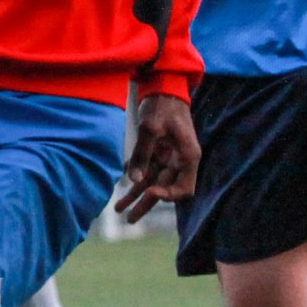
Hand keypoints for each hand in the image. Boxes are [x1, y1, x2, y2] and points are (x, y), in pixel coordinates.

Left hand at [116, 93, 199, 220]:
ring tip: (118, 209)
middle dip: (146, 204)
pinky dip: (134, 175)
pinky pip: (146, 169)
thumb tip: (133, 180)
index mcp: (188, 156)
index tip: (149, 192)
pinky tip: (121, 182)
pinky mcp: (159, 151)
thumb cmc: (162, 106)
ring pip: (152, 181)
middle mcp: (180, 160)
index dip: (167, 195)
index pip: (183, 189)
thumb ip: (142, 154)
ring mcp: (169, 156)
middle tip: (129, 219)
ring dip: (136, 194)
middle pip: (164, 189)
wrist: (164, 87)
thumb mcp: (150, 128)